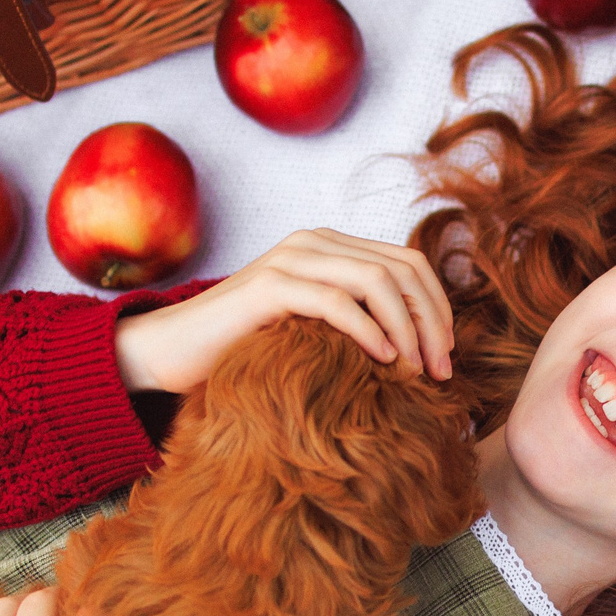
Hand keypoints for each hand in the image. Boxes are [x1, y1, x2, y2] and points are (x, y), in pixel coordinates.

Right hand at [113, 227, 453, 392]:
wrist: (168, 352)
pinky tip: (381, 361)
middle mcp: (313, 243)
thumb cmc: (242, 351)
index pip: (408, 264)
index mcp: (330, 249)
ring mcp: (290, 260)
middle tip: (441, 371)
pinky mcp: (269, 287)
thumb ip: (353, 324)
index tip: (446, 357)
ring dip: (408, 328)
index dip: (437, 308)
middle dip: (432, 321)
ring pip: (377, 280)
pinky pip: (337, 301)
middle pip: (403, 269)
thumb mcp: (310, 332)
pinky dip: (369, 330)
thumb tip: (415, 353)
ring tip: (414, 371)